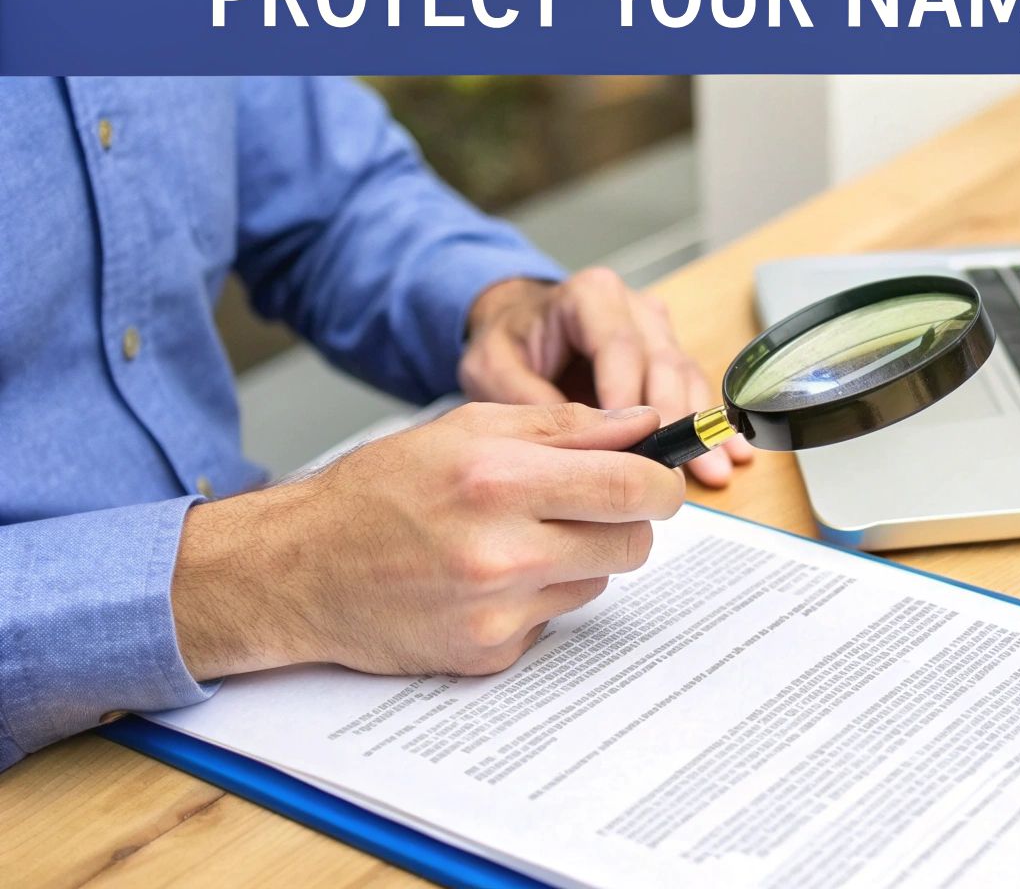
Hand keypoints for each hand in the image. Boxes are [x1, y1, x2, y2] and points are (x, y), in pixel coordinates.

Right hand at [171, 403, 683, 680]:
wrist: (300, 570)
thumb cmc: (378, 491)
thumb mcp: (467, 428)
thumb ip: (565, 425)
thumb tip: (642, 423)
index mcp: (498, 479)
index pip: (631, 485)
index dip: (661, 481)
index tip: (660, 477)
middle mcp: (501, 550)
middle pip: (633, 542)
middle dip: (627, 520)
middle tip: (593, 505)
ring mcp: (496, 610)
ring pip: (599, 579)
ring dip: (580, 556)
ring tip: (520, 538)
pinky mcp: (488, 653)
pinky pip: (556, 620)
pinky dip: (538, 597)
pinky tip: (487, 580)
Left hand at [459, 269, 753, 486]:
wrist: (516, 326)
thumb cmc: (506, 344)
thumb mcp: (492, 367)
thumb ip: (528, 400)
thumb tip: (576, 445)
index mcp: (592, 297)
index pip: (622, 348)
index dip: (632, 400)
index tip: (635, 448)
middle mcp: (635, 308)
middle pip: (665, 364)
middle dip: (674, 421)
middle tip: (674, 472)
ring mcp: (658, 332)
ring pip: (688, 378)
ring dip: (701, 429)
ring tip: (713, 472)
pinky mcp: (669, 358)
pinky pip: (695, 390)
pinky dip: (709, 426)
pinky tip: (731, 456)